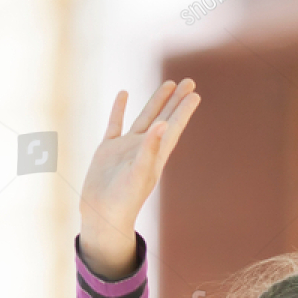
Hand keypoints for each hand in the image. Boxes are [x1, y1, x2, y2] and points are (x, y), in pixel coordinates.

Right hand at [78, 78, 200, 277]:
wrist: (102, 215)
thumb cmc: (124, 200)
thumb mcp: (139, 174)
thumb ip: (150, 150)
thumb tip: (162, 124)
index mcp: (156, 155)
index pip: (173, 127)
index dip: (184, 111)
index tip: (195, 94)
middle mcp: (144, 149)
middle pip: (164, 118)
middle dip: (176, 101)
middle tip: (189, 82)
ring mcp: (126, 148)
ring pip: (144, 117)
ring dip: (156, 101)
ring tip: (168, 84)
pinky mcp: (108, 149)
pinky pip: (115, 124)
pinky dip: (119, 109)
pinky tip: (124, 94)